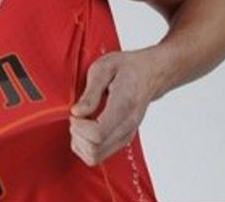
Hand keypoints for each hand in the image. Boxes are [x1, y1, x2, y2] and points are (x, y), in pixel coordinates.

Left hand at [69, 49, 158, 165]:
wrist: (149, 74)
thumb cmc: (126, 69)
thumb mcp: (103, 68)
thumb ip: (90, 92)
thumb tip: (77, 112)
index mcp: (123, 107)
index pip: (97, 134)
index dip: (78, 127)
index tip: (75, 112)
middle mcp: (127, 127)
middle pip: (94, 151)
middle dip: (76, 134)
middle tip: (77, 115)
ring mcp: (126, 136)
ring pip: (95, 157)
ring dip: (79, 141)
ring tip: (81, 120)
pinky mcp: (122, 140)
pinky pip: (97, 155)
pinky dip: (85, 145)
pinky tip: (86, 127)